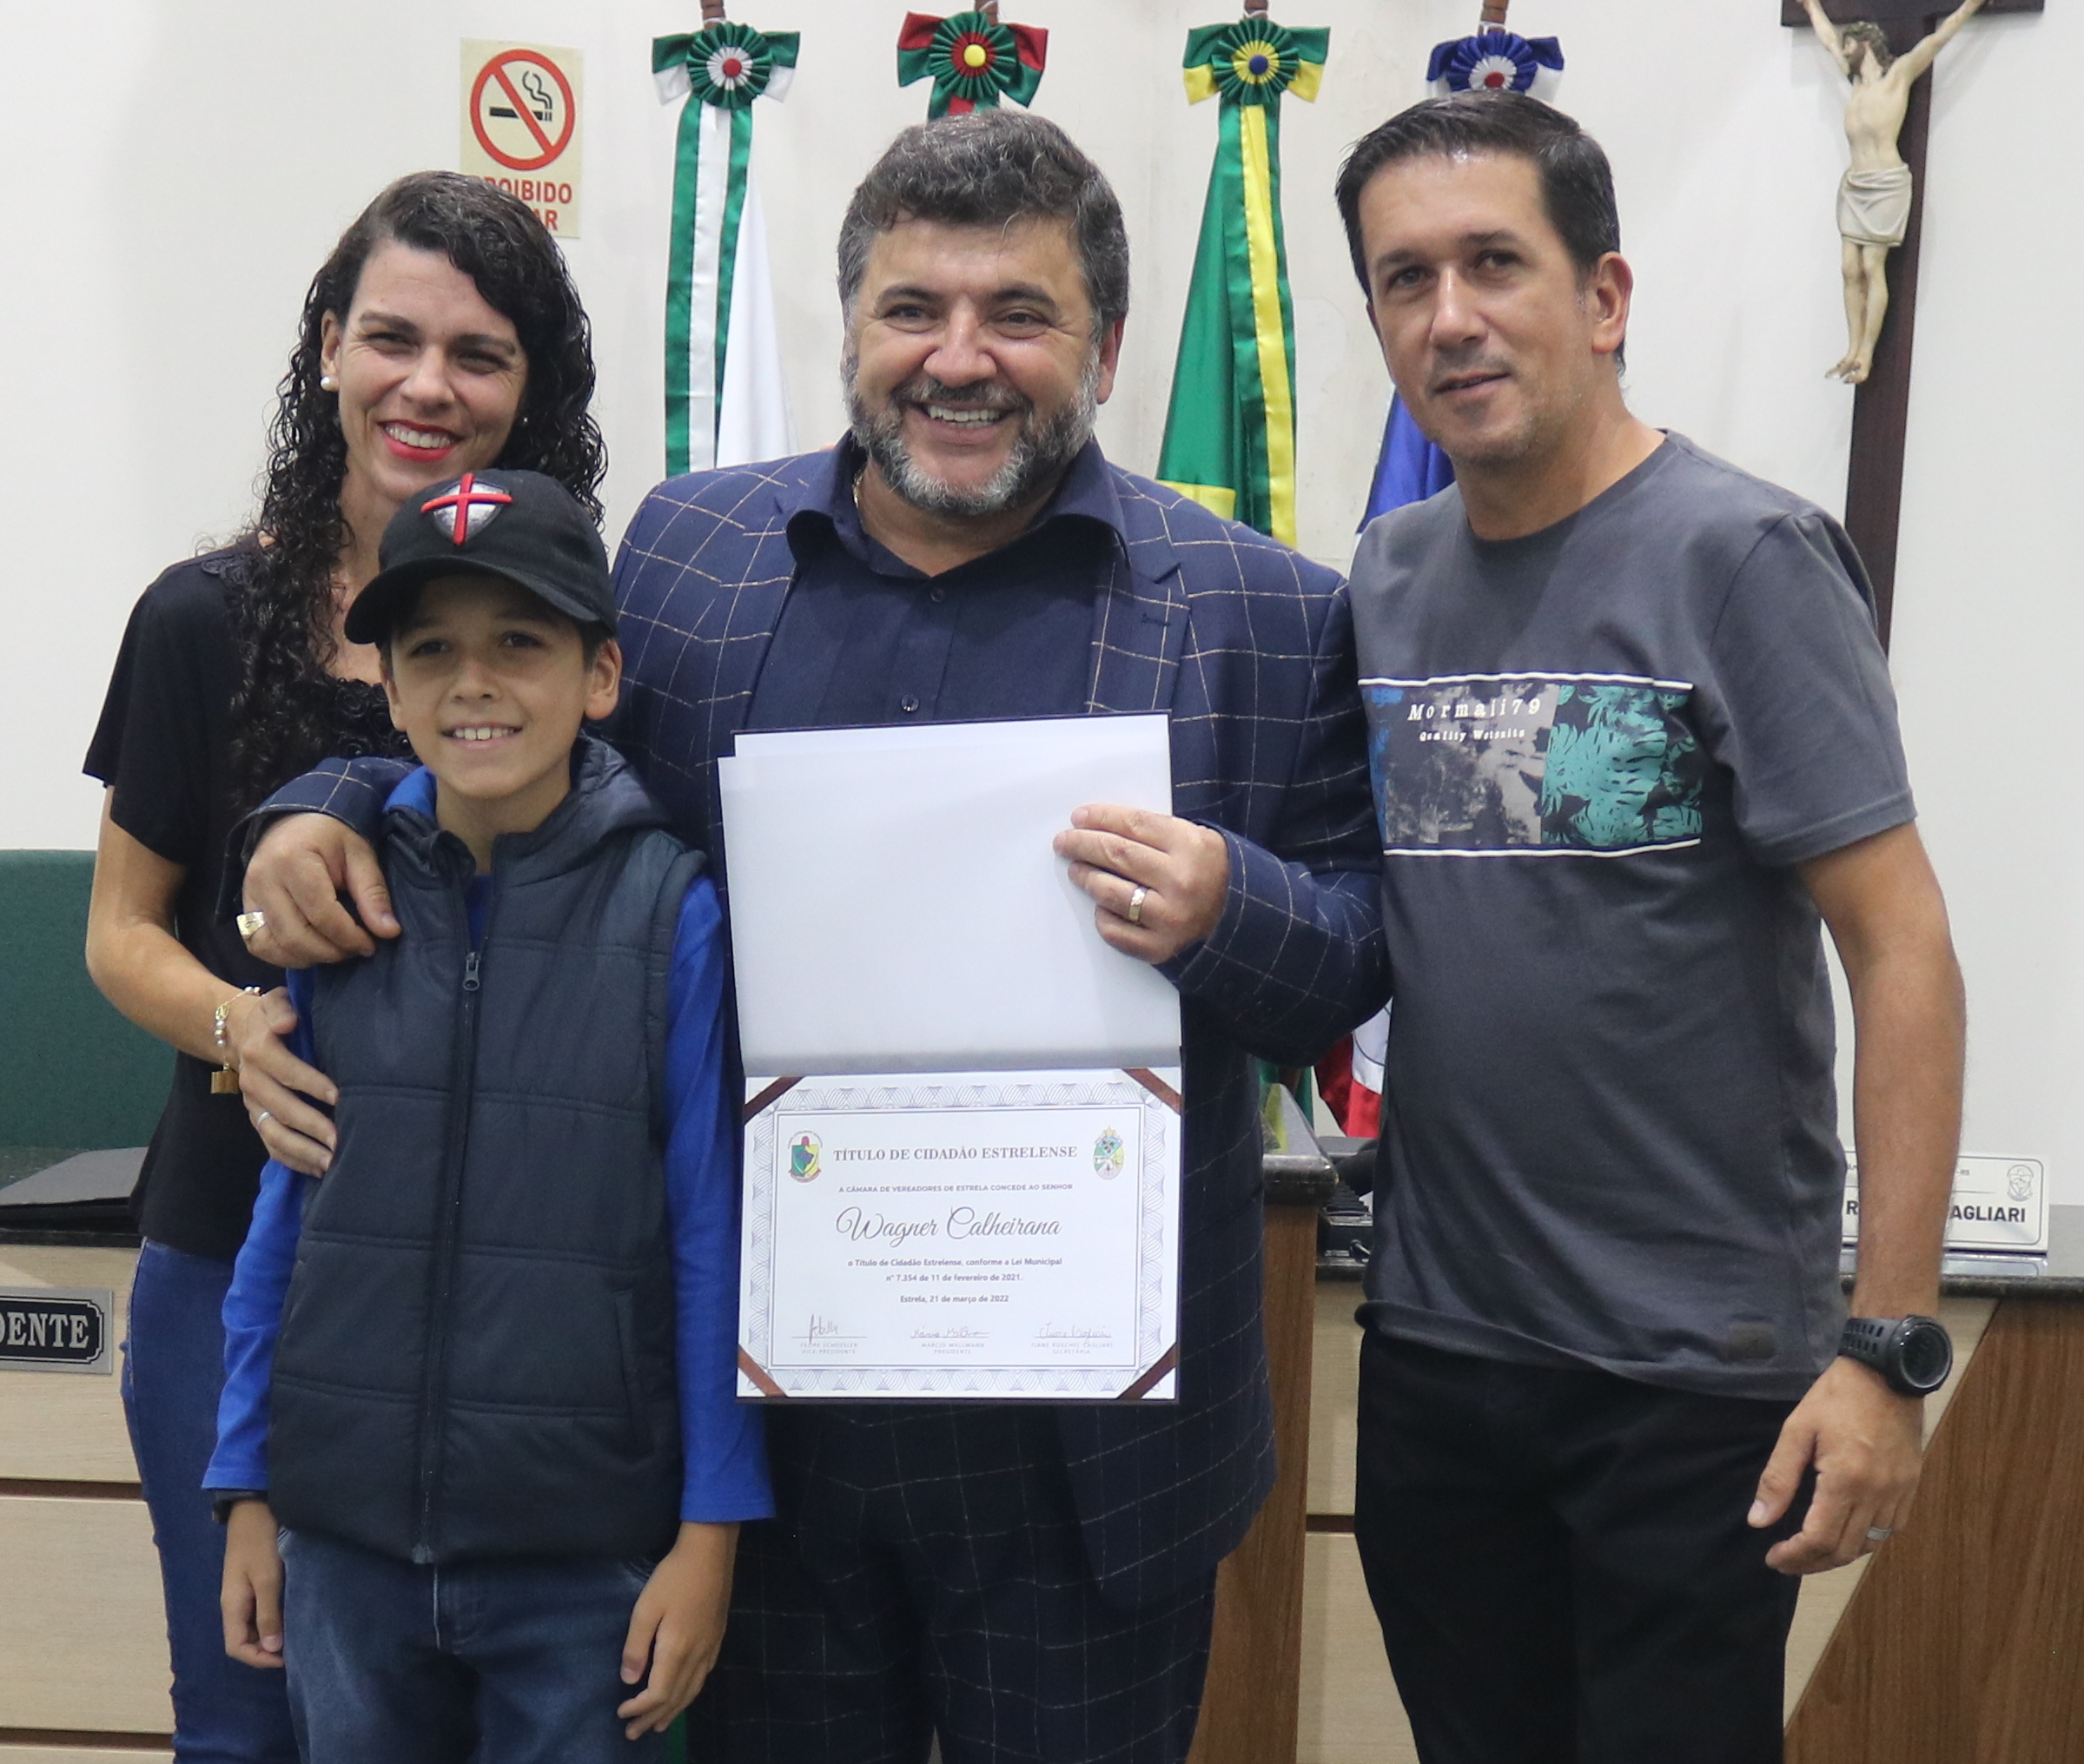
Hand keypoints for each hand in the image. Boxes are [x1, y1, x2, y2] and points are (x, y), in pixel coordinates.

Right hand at [220, 1499, 284, 1668]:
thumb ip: (268, 1613)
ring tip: (297, 1634)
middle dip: (267, 1649)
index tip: (287, 1658)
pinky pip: (261, 1609)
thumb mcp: (267, 1577)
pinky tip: (293, 1613)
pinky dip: (274, 1617)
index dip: (259, 1659)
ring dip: (272, 1633)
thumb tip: (272, 1648)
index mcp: (232, 1605)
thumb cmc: (261, 1540)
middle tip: (296, 1648)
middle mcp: (234, 1602)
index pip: (237, 1647)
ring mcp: (244, 1591)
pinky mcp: (254, 1580)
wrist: (255, 1506)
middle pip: (244, 1639)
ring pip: (253, 1625)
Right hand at [234, 987, 337, 1175]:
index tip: (339, 1095)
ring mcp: (253, 1105)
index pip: (286, 1069)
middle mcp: (252, 1081)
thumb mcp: (275, 1002)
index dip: (311, 1083)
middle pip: (281, 1108)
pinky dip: (293, 1160)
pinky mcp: (258, 1119)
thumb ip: (281, 1008)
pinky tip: (318, 1170)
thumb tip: (288, 1022)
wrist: (237, 1033)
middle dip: (312, 1125)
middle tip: (341, 1139)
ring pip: (274, 1133)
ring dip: (303, 1151)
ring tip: (331, 1162)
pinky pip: (271, 1146)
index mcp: (259, 1050)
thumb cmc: (273, 1016)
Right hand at [243, 814, 396, 966]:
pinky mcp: (245, 906)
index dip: (349, 937)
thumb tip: (389, 932)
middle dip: (331, 952)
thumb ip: (373, 893)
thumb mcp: (360, 855)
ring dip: (308, 957)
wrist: (296, 821)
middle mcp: (264, 880)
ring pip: (272, 946)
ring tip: (335, 950)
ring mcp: (249, 894)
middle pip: (295, 936)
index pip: (321, 914)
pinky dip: (283, 956)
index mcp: (293, 860)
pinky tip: (309, 950)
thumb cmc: (332, 836)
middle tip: (355, 949)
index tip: (370, 945)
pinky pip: (257, 944)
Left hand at [617, 1522, 738, 1736]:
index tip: (621, 1713)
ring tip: (658, 1725)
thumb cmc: (674, 1577)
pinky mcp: (717, 1638)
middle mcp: (697, 1655)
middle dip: (653, 1718)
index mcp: (676, 1651)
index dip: (639, 1708)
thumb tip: (629, 1680)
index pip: (658, 1694)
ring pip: (692, 1691)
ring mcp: (710, 1647)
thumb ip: (636, 1646)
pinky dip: (689, 1694)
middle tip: (634, 1734)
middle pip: (675, 1698)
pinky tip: (685, 1694)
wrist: (711, 1552)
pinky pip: (703, 1677)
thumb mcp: (646, 1607)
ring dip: (673, 1712)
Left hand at [1053, 806, 1229, 965]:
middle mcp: (1180, 882)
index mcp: (1191, 847)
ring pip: (1111, 893)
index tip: (1079, 817)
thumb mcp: (1197, 839)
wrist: (1244, 919)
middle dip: (1083, 844)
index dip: (1101, 818)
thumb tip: (1101, 826)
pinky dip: (1103, 916)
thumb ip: (1156, 831)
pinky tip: (1101, 905)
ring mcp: (1170, 918)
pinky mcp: (1160, 947)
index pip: (1134, 825)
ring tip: (1076, 868)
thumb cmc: (1213, 873)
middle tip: (1064, 841)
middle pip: (1117, 855)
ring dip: (1087, 877)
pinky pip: (1116, 931)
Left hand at [1749, 1356, 1924, 1573]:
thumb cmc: (1834, 1398)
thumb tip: (1759, 1522)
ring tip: (1811, 1550)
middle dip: (1812, 1563)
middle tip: (1787, 1561)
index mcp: (1846, 1481)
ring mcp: (1899, 1492)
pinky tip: (1846, 1531)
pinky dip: (1866, 1539)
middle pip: (1845, 1550)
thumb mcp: (1796, 1430)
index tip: (1773, 1558)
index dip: (1795, 1556)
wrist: (1885, 1373)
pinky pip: (1891, 1529)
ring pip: (1870, 1544)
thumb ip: (1778, 1479)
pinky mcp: (1912, 1486)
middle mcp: (1878, 1494)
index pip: (1820, 1539)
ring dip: (1839, 1554)